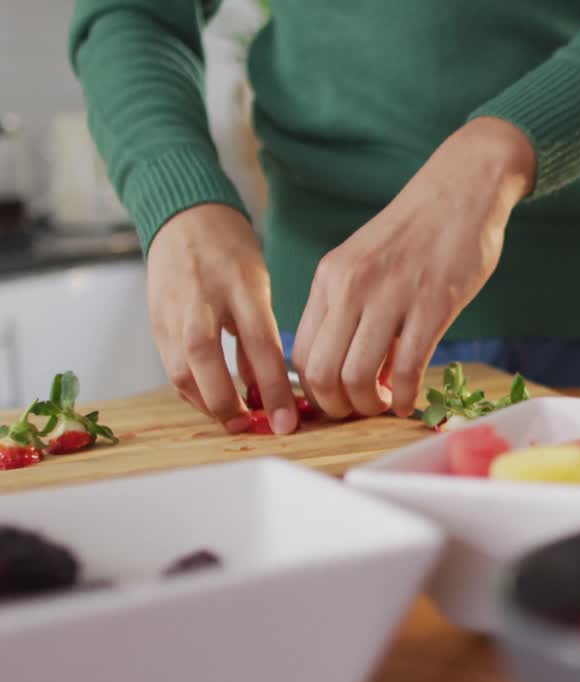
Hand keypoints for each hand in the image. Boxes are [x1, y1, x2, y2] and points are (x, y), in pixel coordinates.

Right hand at [147, 204, 296, 433]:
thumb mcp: (258, 284)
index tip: (286, 422)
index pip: (260, 346)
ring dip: (206, 403)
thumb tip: (266, 388)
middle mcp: (201, 299)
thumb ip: (260, 334)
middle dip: (226, 402)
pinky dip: (191, 390)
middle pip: (205, 360)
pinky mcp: (154, 323)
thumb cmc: (231, 252)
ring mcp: (172, 311)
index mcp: (240, 285)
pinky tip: (212, 400)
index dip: (274, 389)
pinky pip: (170, 367)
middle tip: (250, 426)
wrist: (184, 218)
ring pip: (179, 370)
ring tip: (234, 419)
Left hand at [292, 117, 535, 418]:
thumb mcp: (365, 261)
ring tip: (386, 404)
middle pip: (321, 372)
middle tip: (361, 410)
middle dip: (339, 406)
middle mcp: (352, 287)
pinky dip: (405, 396)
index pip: (301, 352)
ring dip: (371, 405)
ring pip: (358, 376)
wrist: (463, 188)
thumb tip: (349, 364)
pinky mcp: (432, 305)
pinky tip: (411, 399)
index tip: (340, 398)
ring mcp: (391, 296)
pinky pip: (406, 369)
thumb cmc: (419, 231)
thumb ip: (351, 305)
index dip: (316, 390)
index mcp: (330, 278)